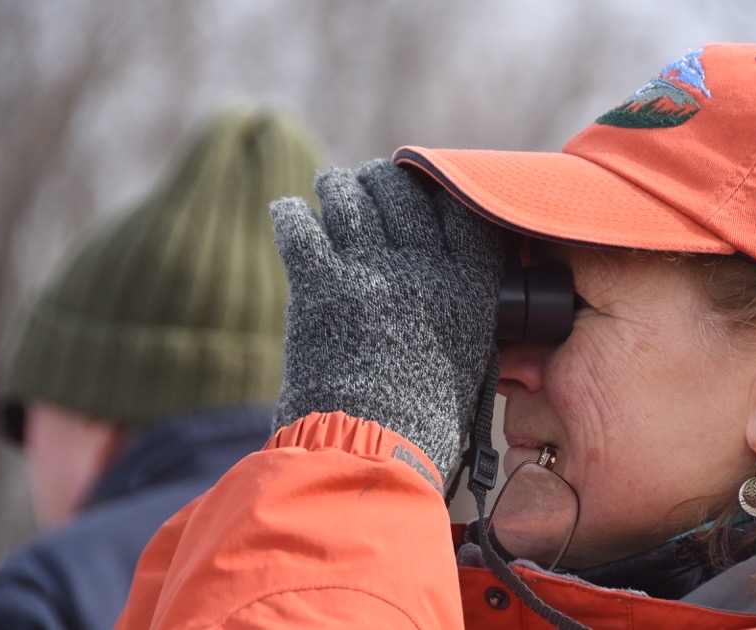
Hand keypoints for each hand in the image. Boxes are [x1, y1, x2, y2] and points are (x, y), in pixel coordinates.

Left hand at [271, 159, 504, 482]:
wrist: (373, 451)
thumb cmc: (424, 419)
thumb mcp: (466, 359)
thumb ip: (457, 308)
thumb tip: (435, 276)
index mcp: (466, 286)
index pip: (458, 209)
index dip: (437, 187)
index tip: (422, 184)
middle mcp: (421, 268)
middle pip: (402, 193)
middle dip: (383, 178)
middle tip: (371, 178)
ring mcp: (369, 272)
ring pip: (350, 198)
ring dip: (337, 186)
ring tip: (331, 184)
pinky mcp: (318, 286)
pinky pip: (299, 227)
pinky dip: (290, 214)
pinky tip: (289, 211)